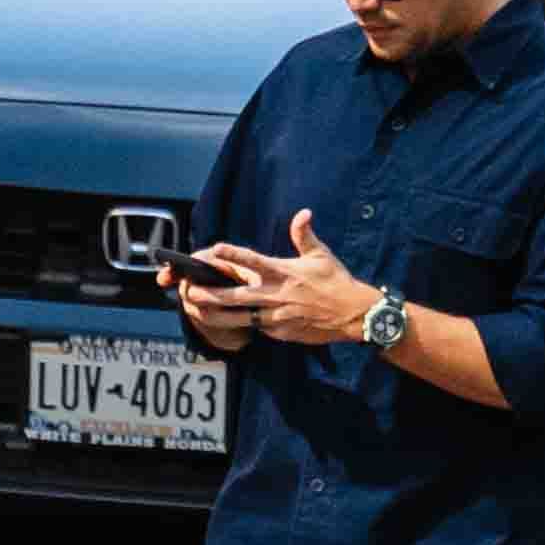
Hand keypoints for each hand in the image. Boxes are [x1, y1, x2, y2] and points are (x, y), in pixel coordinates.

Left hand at [176, 216, 350, 350]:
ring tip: (195, 311)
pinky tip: (225, 323)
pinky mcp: (280, 331)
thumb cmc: (336, 281)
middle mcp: (277, 294)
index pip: (255, 260)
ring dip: (215, 314)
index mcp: (284, 272)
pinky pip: (257, 328)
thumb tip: (303, 212)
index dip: (234, 254)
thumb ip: (304, 235)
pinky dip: (243, 324)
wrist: (354, 314)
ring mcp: (277, 315)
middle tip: (189, 291)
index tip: (215, 248)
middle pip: (236, 296)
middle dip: (210, 294)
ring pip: (239, 318)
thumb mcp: (321, 255)